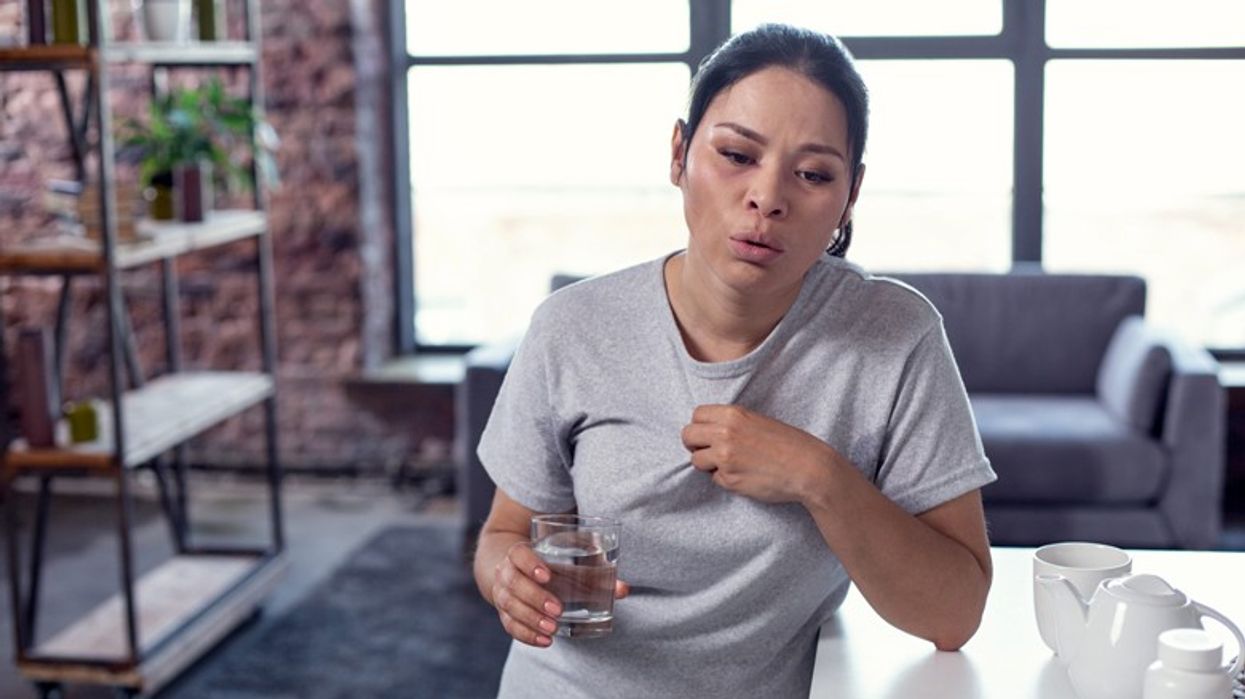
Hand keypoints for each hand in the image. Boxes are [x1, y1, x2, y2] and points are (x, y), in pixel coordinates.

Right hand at [490, 541, 630, 646]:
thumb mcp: (565, 562)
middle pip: (514, 584)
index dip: (529, 564)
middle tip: (557, 609)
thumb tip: (623, 590)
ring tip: (552, 629)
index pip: (518, 555)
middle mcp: (506, 573)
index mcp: (519, 554)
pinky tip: (545, 640)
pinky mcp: (505, 614)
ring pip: (510, 606)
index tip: (547, 575)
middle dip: (535, 598)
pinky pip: (510, 626)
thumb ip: (594, 573)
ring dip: (531, 619)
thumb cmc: (548, 564)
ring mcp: (502, 594)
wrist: (514, 571)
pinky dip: (527, 635)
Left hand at [681, 404, 833, 503]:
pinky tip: (744, 476)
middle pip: (688, 436)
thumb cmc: (789, 444)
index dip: (700, 426)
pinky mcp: (730, 480)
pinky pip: (714, 479)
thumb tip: (708, 431)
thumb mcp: (758, 421)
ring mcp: (725, 458)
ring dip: (708, 464)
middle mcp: (725, 434)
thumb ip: (732, 423)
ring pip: (696, 461)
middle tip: (708, 451)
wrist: (810, 468)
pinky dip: (725, 479)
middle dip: (694, 445)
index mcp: (733, 415)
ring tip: (730, 464)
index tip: (707, 434)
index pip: (696, 415)